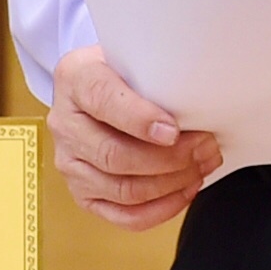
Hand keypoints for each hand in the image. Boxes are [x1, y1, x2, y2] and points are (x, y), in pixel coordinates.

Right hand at [48, 45, 219, 229]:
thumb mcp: (131, 53)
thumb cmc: (123, 70)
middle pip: (114, 155)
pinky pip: (122, 215)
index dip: (139, 119)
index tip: (173, 130)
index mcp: (75, 78)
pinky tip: (184, 191)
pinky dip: (160, 210)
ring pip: (123, 189)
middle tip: (204, 146)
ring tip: (201, 167)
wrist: (96, 86)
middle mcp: (65, 123)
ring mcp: (70, 163)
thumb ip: (154, 71)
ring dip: (171, 183)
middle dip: (169, 158)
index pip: (102, 100)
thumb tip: (199, 95)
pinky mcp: (83, 194)